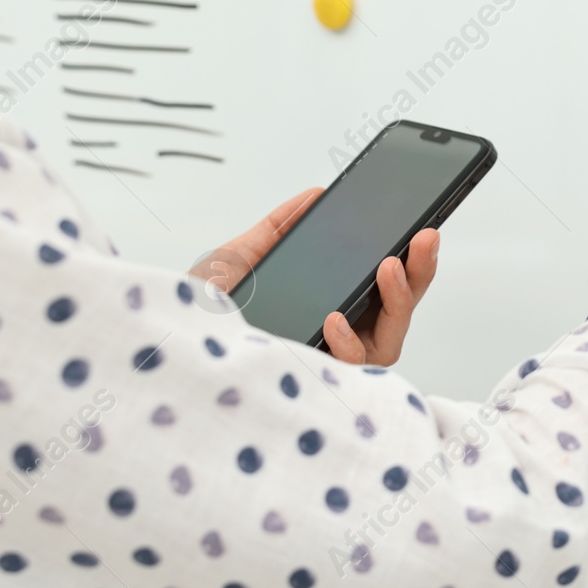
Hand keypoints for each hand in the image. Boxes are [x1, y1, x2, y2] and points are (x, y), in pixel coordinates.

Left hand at [191, 189, 440, 366]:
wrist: (161, 352)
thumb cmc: (196, 315)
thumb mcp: (236, 260)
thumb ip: (278, 228)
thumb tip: (317, 196)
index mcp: (324, 307)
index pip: (379, 287)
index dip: (408, 260)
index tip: (421, 228)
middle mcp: (333, 341)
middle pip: (396, 311)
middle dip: (419, 273)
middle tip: (425, 237)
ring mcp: (327, 367)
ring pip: (387, 342)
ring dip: (397, 302)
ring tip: (388, 267)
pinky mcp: (314, 391)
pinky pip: (349, 374)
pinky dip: (348, 345)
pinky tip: (335, 318)